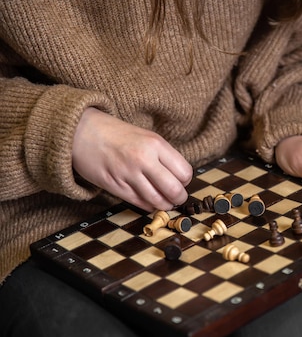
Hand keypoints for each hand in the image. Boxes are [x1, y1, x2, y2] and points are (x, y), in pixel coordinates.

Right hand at [72, 107, 192, 211]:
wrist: (82, 131)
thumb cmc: (116, 134)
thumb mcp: (146, 137)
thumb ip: (163, 156)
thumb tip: (179, 178)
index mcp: (156, 144)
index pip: (184, 173)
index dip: (185, 181)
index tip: (180, 181)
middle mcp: (144, 159)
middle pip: (175, 190)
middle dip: (179, 198)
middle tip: (177, 197)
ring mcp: (129, 174)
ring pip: (158, 201)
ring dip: (165, 205)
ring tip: (165, 202)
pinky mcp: (115, 186)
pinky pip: (140, 203)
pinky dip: (148, 206)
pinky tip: (150, 202)